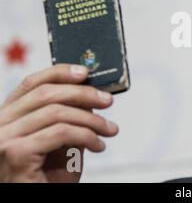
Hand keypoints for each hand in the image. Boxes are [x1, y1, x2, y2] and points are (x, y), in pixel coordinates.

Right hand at [0, 64, 118, 181]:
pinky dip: (87, 136)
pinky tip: (99, 145)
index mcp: (8, 118)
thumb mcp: (61, 141)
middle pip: (45, 94)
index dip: (59, 73)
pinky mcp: (16, 153)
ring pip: (56, 112)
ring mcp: (4, 139)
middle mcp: (0, 125)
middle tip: (108, 100)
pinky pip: (61, 132)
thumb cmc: (48, 178)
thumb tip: (90, 93)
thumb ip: (69, 117)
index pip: (31, 84)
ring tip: (109, 130)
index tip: (86, 72)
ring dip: (92, 119)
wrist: (42, 200)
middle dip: (83, 93)